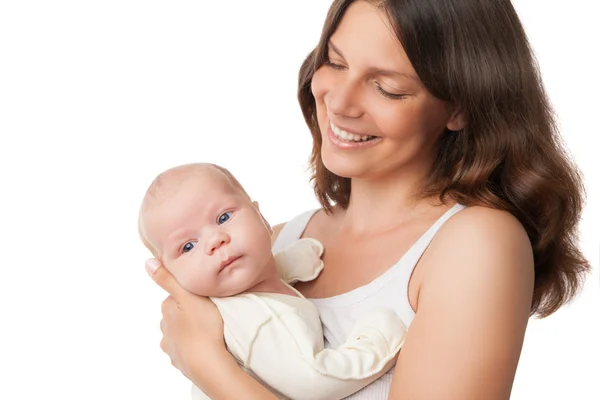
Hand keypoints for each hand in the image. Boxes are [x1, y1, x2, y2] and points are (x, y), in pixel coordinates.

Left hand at [145, 258, 225, 382]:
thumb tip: (147, 262)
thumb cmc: (203, 326)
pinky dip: (190, 346)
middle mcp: (164, 327)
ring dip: (188, 330)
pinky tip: (201, 345)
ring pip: (178, 332)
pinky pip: (184, 349)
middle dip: (188, 313)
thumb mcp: (188, 296)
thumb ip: (168, 279)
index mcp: (166, 309)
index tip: (203, 298)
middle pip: (176, 314)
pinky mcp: (178, 360)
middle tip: (208, 313)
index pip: (176, 296)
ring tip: (206, 330)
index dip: (190, 296)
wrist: (208, 363)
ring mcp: (170, 346)